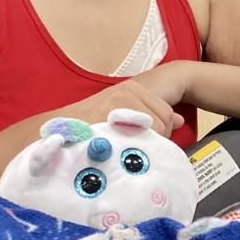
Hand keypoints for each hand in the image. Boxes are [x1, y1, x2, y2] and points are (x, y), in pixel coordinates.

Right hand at [68, 61, 191, 138]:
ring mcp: (119, 103)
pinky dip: (136, 150)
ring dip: (147, 146)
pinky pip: (142, 140)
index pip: (168, 114)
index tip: (143, 140)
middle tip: (134, 148)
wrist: (58, 130)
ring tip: (125, 149)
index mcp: (133, 88)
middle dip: (157, 140)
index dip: (161, 133)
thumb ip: (152, 115)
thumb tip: (180, 120)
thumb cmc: (91, 126)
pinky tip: (122, 151)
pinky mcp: (111, 118)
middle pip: (165, 123)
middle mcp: (129, 92)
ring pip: (157, 132)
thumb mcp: (124, 113)